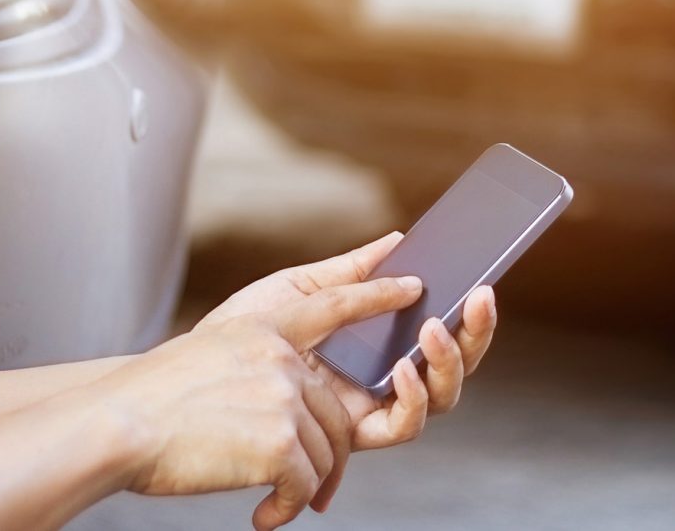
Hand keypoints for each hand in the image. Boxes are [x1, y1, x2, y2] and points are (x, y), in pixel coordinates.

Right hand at [93, 275, 422, 529]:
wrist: (116, 426)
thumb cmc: (151, 402)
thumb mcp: (211, 352)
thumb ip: (260, 359)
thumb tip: (297, 394)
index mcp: (262, 329)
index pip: (334, 304)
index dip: (377, 295)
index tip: (412, 287)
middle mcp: (280, 357)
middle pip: (334, 413)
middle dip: (323, 457)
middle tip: (307, 487)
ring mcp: (283, 398)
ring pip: (326, 453)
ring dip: (302, 487)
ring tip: (272, 502)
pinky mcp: (280, 443)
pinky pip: (306, 485)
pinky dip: (287, 508)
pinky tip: (262, 516)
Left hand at [199, 233, 500, 503]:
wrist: (190, 375)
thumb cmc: (238, 334)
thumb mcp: (299, 290)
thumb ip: (352, 273)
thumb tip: (400, 239)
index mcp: (376, 339)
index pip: (438, 328)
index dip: (470, 312)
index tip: (484, 280)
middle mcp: (382, 377)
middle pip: (452, 365)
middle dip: (477, 333)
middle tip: (480, 296)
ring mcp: (370, 407)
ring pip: (439, 397)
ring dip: (449, 363)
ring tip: (435, 328)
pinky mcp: (352, 434)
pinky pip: (401, 425)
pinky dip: (412, 398)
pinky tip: (401, 367)